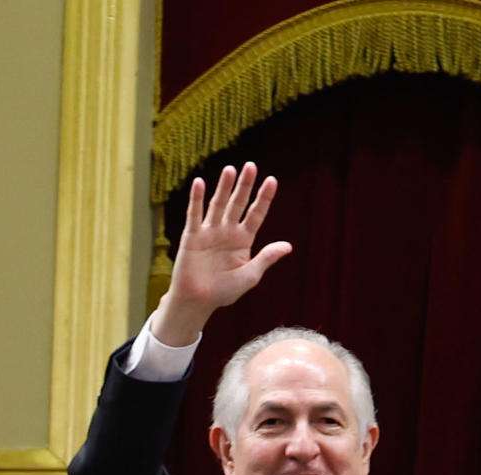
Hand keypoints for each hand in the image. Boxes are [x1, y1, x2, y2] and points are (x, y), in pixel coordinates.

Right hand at [152, 162, 291, 346]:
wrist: (197, 301)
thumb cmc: (223, 292)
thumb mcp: (249, 276)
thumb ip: (266, 258)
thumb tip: (288, 246)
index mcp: (243, 240)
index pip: (256, 214)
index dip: (263, 198)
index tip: (272, 181)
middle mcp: (227, 231)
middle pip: (238, 204)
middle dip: (244, 186)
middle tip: (251, 166)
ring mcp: (209, 232)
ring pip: (218, 205)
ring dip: (223, 187)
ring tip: (230, 169)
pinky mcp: (192, 236)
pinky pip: (194, 215)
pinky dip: (196, 199)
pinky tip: (199, 183)